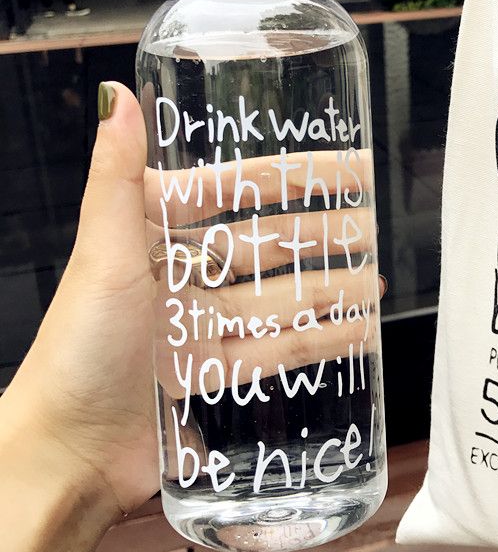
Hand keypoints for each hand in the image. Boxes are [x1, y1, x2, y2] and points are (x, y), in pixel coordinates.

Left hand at [1, 81, 384, 515]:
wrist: (66, 454)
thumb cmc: (76, 349)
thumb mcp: (101, 256)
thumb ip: (116, 178)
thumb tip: (118, 97)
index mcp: (156, 238)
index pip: (237, 193)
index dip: (291, 177)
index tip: (341, 168)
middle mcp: (183, 277)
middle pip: (268, 247)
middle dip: (321, 235)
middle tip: (370, 225)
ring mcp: (203, 326)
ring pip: (281, 299)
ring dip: (330, 289)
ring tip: (376, 281)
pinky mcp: (217, 372)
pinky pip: (279, 349)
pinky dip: (319, 340)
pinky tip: (357, 331)